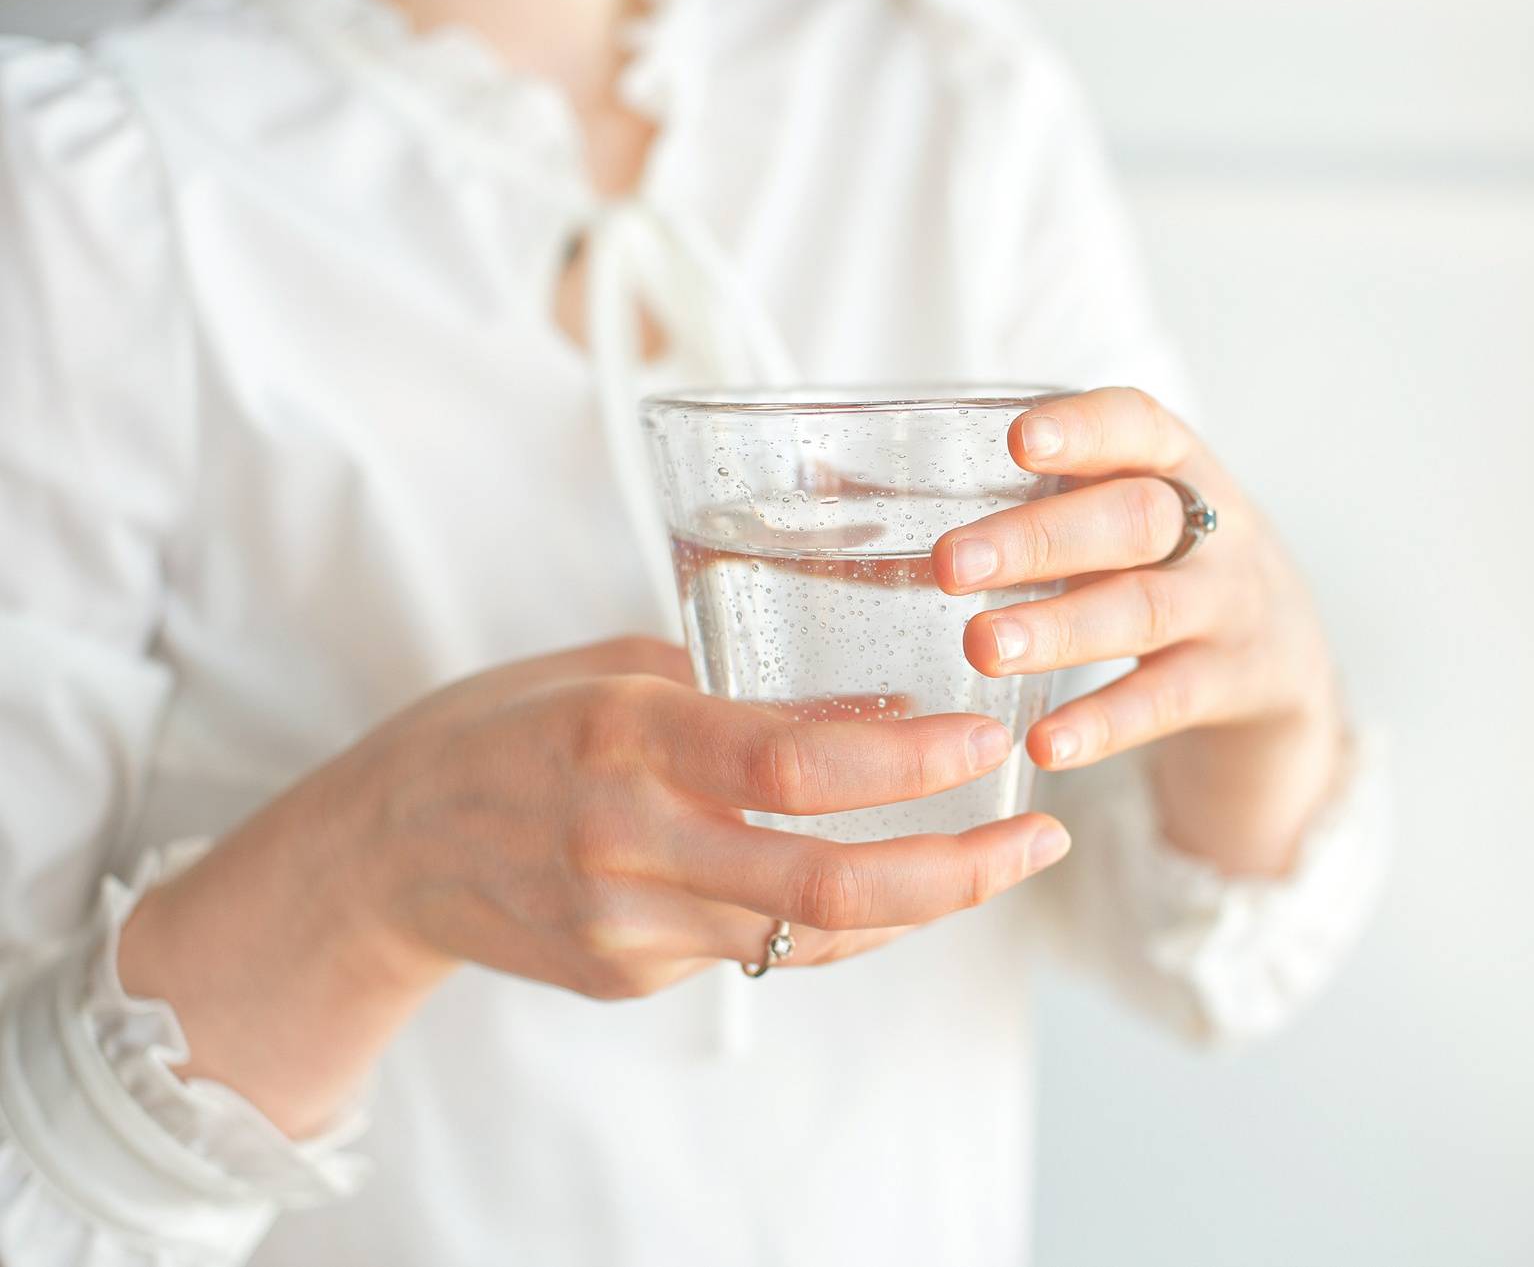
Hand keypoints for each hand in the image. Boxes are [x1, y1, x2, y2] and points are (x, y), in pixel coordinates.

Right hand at [343, 635, 1064, 990]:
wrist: (379, 851)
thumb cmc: (503, 730)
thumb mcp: (610, 670)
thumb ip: (733, 688)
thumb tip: (875, 703)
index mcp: (623, 734)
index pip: (794, 763)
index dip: (910, 763)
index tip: (990, 740)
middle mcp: (626, 839)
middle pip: (827, 885)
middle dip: (960, 871)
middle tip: (1042, 840)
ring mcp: (625, 926)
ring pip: (810, 937)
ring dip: (921, 904)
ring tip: (996, 858)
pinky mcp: (627, 976)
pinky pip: (762, 954)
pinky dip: (841, 926)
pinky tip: (893, 887)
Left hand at [930, 387, 1346, 875]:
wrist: (1283, 664)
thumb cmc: (1150, 572)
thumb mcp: (1104, 526)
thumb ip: (1009, 507)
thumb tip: (822, 487)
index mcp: (1174, 466)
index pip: (1138, 425)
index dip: (1084, 430)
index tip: (1018, 443)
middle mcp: (1213, 526)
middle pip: (1135, 517)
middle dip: (1041, 538)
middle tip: (951, 565)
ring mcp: (1232, 607)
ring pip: (1148, 609)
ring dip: (1062, 627)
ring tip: (983, 648)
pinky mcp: (1239, 686)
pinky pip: (1170, 701)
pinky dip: (1106, 722)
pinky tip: (1045, 744)